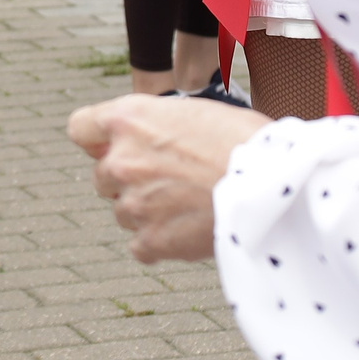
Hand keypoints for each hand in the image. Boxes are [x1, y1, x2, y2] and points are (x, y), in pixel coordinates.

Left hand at [67, 92, 274, 262]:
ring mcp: (132, 201)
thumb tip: (147, 140)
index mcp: (129, 118)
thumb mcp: (194, 113)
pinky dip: (160, 243)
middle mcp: (121, 159)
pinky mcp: (150, 240)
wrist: (278, 186)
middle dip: (129, 179)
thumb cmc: (249, 143)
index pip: (79, 128)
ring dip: (147, 211)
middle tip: (170, 182)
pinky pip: (140, 246)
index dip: (97, 140)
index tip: (116, 147)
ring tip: (189, 206)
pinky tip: (189, 233)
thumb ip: (157, 126)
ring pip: (122, 211)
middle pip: (102, 175)